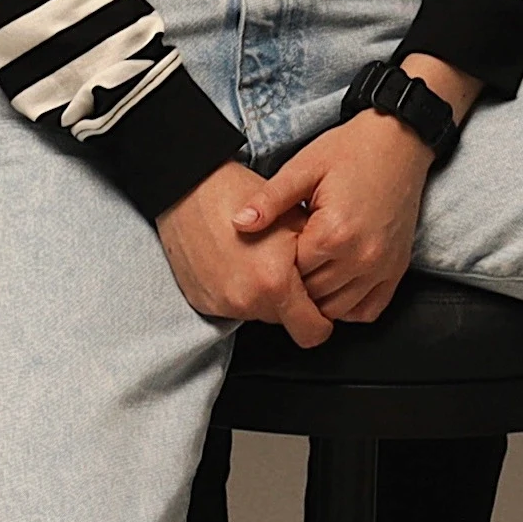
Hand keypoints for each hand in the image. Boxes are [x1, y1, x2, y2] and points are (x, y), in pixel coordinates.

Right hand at [152, 159, 326, 341]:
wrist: (187, 188)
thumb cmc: (239, 195)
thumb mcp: (295, 220)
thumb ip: (321, 262)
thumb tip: (336, 284)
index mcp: (276, 284)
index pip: (314, 333)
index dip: (322, 319)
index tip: (318, 304)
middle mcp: (247, 302)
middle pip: (286, 322)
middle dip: (290, 301)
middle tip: (282, 266)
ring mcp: (221, 305)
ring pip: (259, 314)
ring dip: (263, 296)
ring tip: (255, 259)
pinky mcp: (202, 302)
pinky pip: (232, 307)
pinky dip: (238, 291)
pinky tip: (235, 262)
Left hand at [263, 101, 447, 330]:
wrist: (399, 142)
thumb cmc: (351, 151)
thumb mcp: (303, 167)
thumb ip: (270, 200)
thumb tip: (239, 223)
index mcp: (334, 233)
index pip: (291, 275)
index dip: (274, 266)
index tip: (269, 251)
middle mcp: (362, 257)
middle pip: (313, 297)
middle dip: (294, 285)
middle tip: (284, 264)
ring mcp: (383, 267)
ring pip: (339, 310)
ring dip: (319, 299)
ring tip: (307, 272)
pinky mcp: (397, 269)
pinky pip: (368, 310)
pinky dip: (348, 307)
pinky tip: (333, 285)